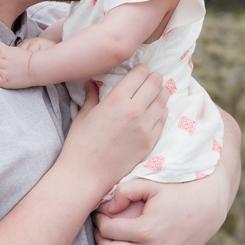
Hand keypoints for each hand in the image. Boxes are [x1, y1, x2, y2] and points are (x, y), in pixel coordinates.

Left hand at [0, 39, 38, 90]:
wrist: (36, 69)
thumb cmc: (29, 58)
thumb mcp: (18, 49)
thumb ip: (7, 50)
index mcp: (5, 51)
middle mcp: (1, 60)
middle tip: (1, 61)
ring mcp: (1, 70)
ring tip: (2, 69)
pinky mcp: (2, 80)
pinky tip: (0, 76)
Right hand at [61, 65, 168, 204]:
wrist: (85, 174)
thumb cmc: (80, 145)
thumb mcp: (83, 116)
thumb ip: (92, 96)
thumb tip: (92, 83)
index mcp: (116, 100)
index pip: (141, 72)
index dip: (140, 70)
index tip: (137, 74)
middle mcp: (135, 110)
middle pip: (157, 82)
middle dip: (153, 78)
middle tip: (147, 82)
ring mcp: (146, 126)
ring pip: (164, 98)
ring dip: (159, 94)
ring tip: (151, 97)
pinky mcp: (151, 140)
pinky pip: (163, 117)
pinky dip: (159, 112)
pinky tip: (150, 114)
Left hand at [90, 132, 237, 244]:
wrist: (210, 204)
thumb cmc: (178, 192)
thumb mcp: (152, 185)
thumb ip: (125, 191)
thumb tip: (106, 209)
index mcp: (146, 229)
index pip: (108, 231)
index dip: (99, 222)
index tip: (99, 216)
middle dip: (100, 242)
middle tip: (100, 233)